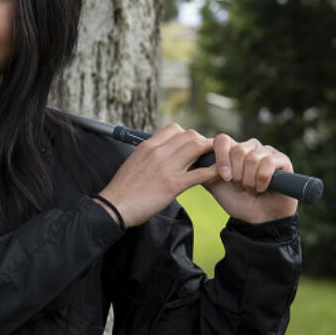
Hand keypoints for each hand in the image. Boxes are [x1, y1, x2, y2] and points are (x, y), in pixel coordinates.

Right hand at [98, 123, 217, 227]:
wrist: (115, 206)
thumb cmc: (124, 187)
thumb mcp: (135, 162)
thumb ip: (150, 154)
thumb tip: (163, 152)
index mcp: (147, 146)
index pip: (175, 128)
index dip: (187, 136)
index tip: (192, 146)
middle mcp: (158, 152)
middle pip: (190, 136)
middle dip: (202, 142)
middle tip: (207, 154)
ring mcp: (166, 168)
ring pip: (197, 148)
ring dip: (210, 153)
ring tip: (215, 162)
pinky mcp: (172, 186)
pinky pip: (200, 174)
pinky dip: (213, 171)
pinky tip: (220, 174)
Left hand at [203, 134, 297, 223]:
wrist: (257, 220)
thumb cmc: (236, 201)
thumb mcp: (214, 185)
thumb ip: (201, 170)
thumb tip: (186, 157)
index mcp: (232, 150)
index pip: (222, 140)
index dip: (221, 158)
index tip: (224, 177)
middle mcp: (250, 147)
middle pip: (237, 150)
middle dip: (237, 174)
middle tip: (240, 186)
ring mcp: (267, 152)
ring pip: (252, 157)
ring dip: (249, 180)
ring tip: (252, 189)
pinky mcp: (282, 160)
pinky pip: (269, 163)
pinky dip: (262, 179)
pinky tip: (262, 188)